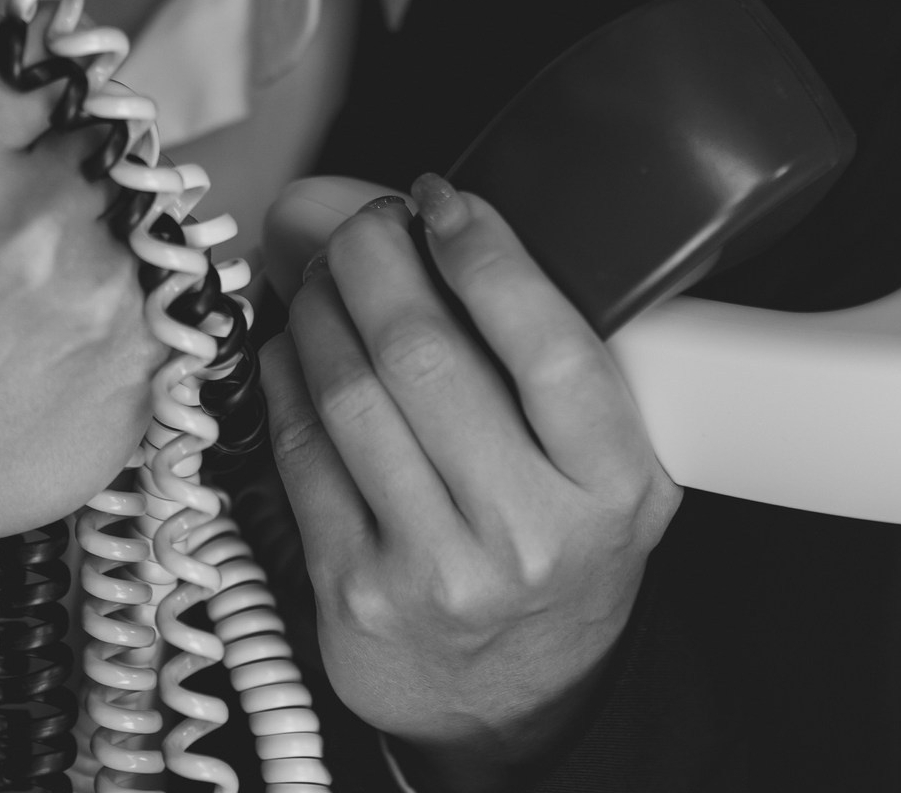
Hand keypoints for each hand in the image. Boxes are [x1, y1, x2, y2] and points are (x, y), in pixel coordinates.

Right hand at [0, 0, 163, 683]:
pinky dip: (128, 311)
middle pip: (109, 139)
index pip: (47, 75)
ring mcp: (106, 301)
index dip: (17, 124)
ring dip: (103, 241)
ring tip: (24, 305)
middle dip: (66, 177)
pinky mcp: (147, 373)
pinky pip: (174, 294)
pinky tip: (53, 350)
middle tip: (3, 247)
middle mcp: (42, 219)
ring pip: (149, 212)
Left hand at [259, 176, 680, 791]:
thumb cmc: (557, 542)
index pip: (549, 345)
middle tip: (366, 226)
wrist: (508, 699)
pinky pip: (301, 449)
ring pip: (350, 391)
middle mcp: (529, 534)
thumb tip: (419, 204)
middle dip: (375, 257)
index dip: (482, 252)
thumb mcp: (601, 454)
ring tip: (327, 276)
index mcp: (613, 485)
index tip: (440, 201)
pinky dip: (286, 373)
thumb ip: (538, 334)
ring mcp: (434, 571)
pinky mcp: (352, 593)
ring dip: (321, 305)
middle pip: (424, 353)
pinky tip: (297, 345)